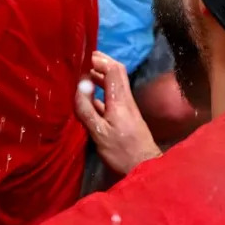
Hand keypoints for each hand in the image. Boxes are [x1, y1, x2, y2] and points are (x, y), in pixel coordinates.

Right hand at [76, 51, 161, 175]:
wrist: (144, 167)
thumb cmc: (121, 152)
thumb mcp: (99, 133)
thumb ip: (87, 109)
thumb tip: (79, 85)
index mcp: (119, 100)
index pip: (113, 70)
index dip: (100, 60)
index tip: (84, 56)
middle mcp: (125, 99)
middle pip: (117, 72)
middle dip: (102, 62)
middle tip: (85, 58)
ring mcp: (127, 107)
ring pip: (115, 83)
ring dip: (101, 75)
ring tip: (84, 74)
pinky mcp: (125, 115)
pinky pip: (113, 95)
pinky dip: (101, 89)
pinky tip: (90, 96)